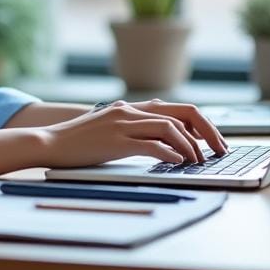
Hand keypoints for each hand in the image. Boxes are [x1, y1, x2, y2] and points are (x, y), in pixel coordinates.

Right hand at [37, 99, 227, 169]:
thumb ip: (135, 131)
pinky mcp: (117, 140)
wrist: (49, 142)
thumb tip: (166, 145)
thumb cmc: (79, 142)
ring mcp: (124, 123)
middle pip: (183, 113)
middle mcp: (131, 110)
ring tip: (198, 161)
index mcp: (132, 107)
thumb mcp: (110, 130)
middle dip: (207, 131)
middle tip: (220, 150)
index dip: (201, 124)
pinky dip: (171, 153)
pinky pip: (153, 144)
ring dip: (191, 146)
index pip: (177, 109)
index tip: (212, 142)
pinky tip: (179, 163)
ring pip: (171, 128)